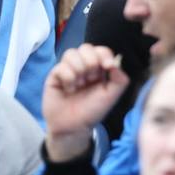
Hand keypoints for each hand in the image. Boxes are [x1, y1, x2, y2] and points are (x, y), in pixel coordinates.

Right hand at [42, 44, 129, 162]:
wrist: (73, 127)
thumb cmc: (92, 110)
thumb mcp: (111, 96)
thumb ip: (119, 79)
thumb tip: (116, 63)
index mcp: (98, 68)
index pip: (101, 50)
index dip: (104, 54)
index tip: (108, 66)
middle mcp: (82, 66)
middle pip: (86, 47)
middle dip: (91, 62)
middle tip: (91, 79)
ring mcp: (68, 69)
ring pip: (71, 53)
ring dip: (79, 68)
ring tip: (80, 84)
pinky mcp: (54, 76)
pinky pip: (60, 66)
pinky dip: (68, 77)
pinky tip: (69, 89)